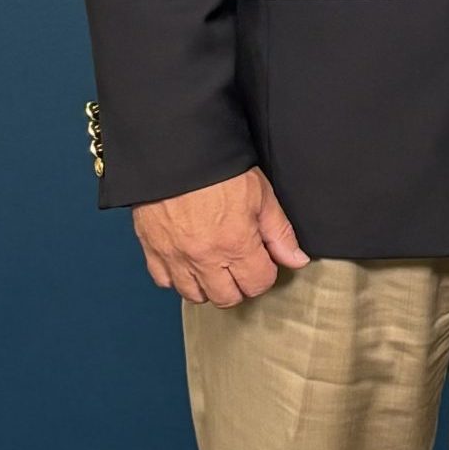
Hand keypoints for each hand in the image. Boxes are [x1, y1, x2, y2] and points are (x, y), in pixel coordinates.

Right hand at [133, 168, 309, 307]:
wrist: (174, 151)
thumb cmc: (219, 169)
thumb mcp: (261, 195)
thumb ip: (279, 233)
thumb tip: (296, 260)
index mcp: (235, 245)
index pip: (258, 284)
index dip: (265, 273)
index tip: (263, 259)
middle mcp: (204, 258)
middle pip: (227, 298)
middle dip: (240, 285)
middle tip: (241, 264)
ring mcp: (175, 257)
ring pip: (195, 295)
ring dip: (209, 285)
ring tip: (216, 264)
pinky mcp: (151, 250)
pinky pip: (165, 282)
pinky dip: (178, 277)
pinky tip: (189, 260)